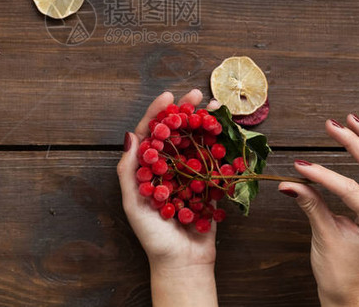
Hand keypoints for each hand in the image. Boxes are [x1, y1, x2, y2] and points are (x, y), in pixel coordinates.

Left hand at [117, 89, 218, 306]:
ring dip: (207, 123)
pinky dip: (224, 145)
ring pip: (199, 142)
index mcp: (149, 169)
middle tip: (197, 93)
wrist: (182, 264)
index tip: (168, 96)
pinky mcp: (211, 187)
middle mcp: (170, 168)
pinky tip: (230, 132)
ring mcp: (192, 175)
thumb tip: (130, 136)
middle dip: (187, 111)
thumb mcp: (132, 203)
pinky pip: (218, 163)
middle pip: (178, 132)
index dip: (159, 113)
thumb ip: (129, 171)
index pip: (152, 134)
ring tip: (216, 106)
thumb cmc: (153, 237)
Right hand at [278, 115, 358, 306]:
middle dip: (356, 142)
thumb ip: (310, 205)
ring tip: (352, 121)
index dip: (322, 174)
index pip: (349, 189)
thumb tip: (288, 182)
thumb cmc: (339, 273)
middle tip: (332, 124)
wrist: (350, 295)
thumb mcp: (323, 237)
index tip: (299, 164)